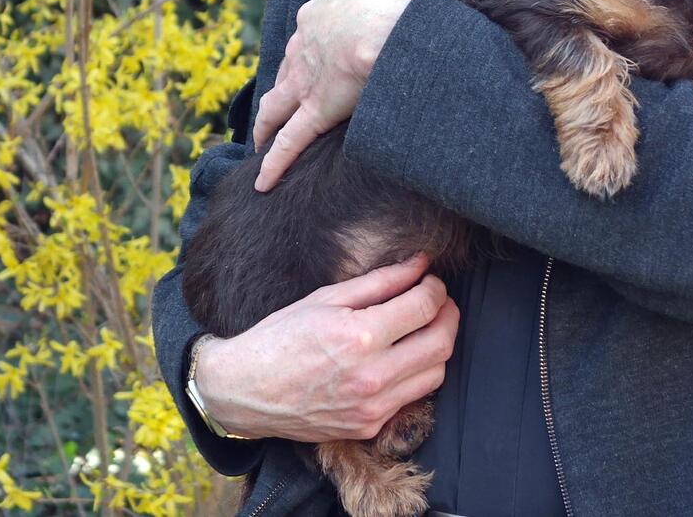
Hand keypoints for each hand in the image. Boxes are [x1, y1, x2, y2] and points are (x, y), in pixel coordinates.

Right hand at [193, 254, 458, 441]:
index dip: (436, 288)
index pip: (425, 307)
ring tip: (423, 326)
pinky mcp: (368, 428)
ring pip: (435, 373)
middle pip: (442, 343)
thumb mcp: (328, 298)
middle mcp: (372, 377)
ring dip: (438, 345)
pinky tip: (402, 355)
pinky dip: (416, 373)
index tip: (432, 279)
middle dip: (448, 314)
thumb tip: (421, 264)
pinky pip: (411, 397)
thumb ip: (381, 281)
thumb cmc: (281, 336)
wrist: (244, 390)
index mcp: (360, 337)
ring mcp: (372, 409)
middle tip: (439, 300)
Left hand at [253, 0, 421, 190]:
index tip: (320, 62)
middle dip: (285, 88)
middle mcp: (301, 48)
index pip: (308, 37)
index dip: (312, 51)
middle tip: (285, 104)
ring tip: (261, 139)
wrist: (386, 24)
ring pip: (275, 107)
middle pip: (286, 72)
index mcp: (316, 15)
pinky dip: (274, 163)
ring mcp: (304, 83)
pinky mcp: (314, 113)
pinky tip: (264, 182)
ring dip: (266, 124)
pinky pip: (288, 143)